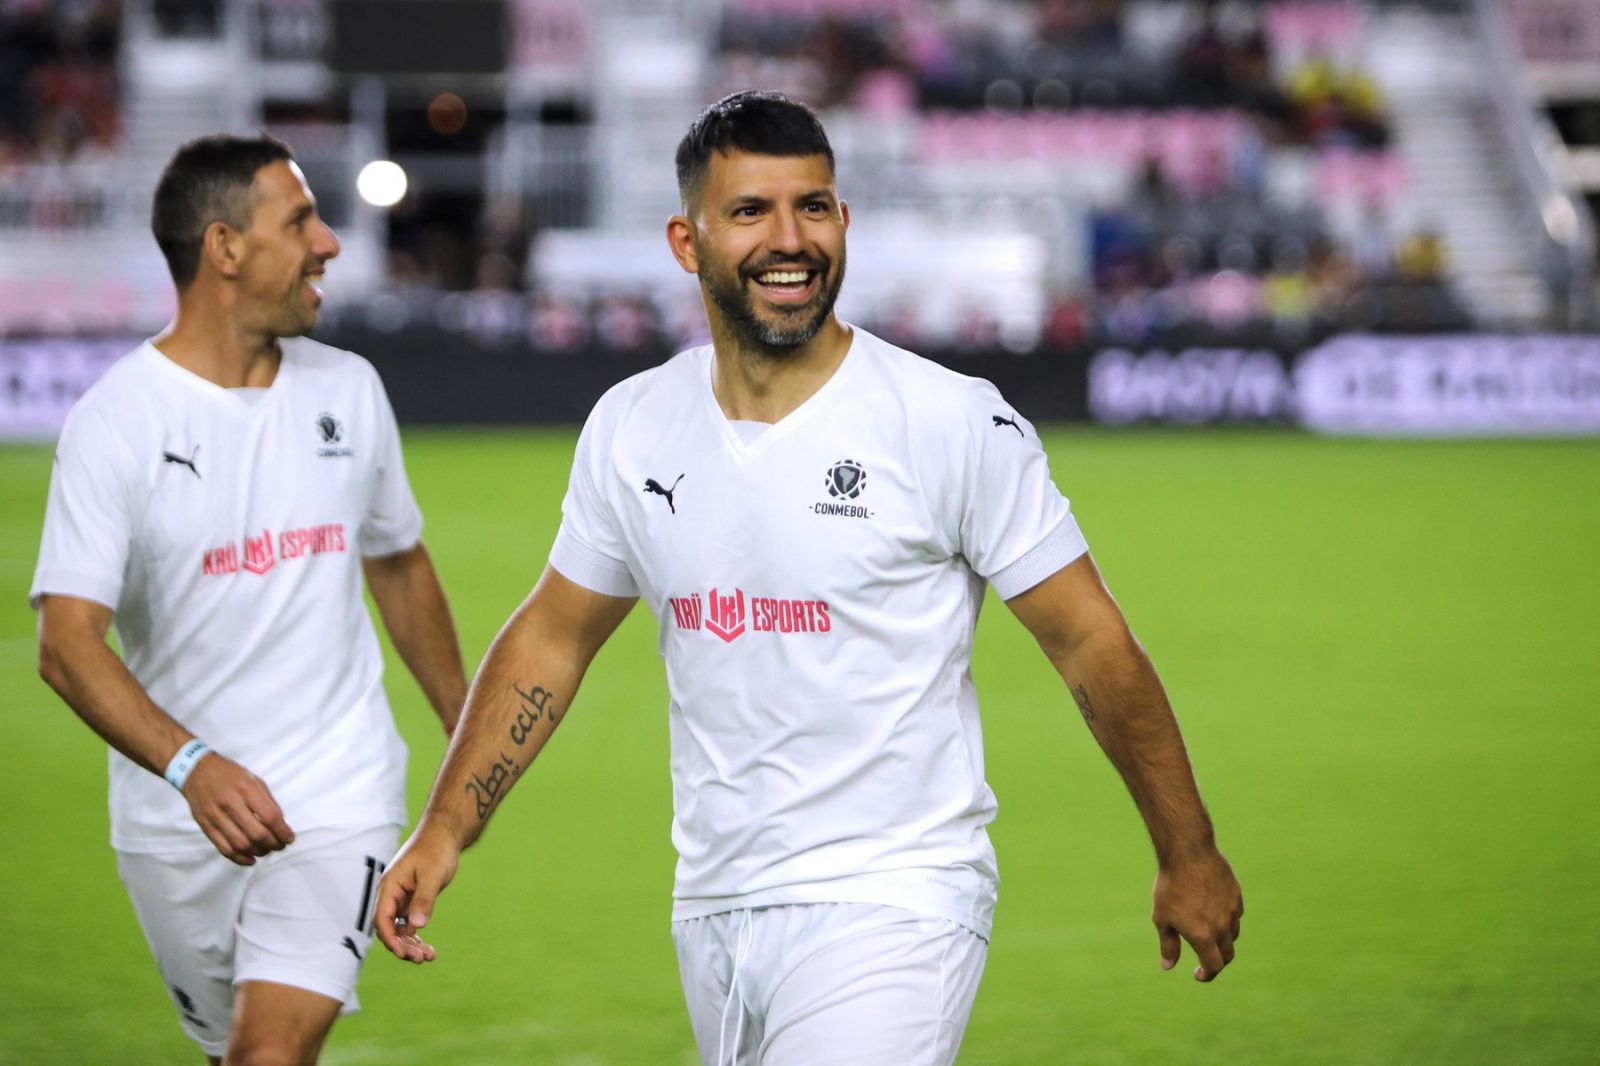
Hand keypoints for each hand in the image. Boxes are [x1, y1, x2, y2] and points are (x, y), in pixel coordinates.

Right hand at [180, 753, 294, 864]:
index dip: (283, 831)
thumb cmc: (229, 774)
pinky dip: (240, 858)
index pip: (270, 817)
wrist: (196, 771)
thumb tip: (281, 824)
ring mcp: (215, 817)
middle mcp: (230, 804)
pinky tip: (251, 859)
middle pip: (256, 834)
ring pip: (241, 844)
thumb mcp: (254, 779)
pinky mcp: (206, 827)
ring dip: (258, 852)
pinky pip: (224, 848)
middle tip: (280, 845)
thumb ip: (267, 801)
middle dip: (273, 844)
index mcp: (246, 789)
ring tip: (267, 850)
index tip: (289, 838)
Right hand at [374, 825, 460, 963]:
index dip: (390, 938)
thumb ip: (424, 899)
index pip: (382, 918)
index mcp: (390, 885)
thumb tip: (417, 925)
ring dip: (411, 944)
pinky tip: (428, 949)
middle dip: (403, 945)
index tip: (403, 953)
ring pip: (400, 928)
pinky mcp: (412, 900)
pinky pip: (410, 923)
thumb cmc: (436, 849)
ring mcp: (401, 898)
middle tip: (421, 959)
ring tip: (428, 957)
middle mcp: (392, 893)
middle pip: (390, 927)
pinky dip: (417, 936)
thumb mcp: (432, 874)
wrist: (445, 834)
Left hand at [1153, 846, 1242, 981]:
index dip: (1207, 975)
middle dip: (1218, 962)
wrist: (1188, 853)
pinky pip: (1236, 915)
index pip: (1214, 966)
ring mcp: (1232, 910)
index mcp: (1203, 936)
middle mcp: (1222, 927)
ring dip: (1223, 941)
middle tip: (1206, 961)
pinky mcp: (1236, 895)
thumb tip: (1168, 966)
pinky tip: (1215, 913)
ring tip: (1208, 935)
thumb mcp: (1162, 919)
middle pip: (1228, 955)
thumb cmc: (1170, 887)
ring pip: (1234, 934)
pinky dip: (1228, 920)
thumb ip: (1168, 945)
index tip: (1199, 975)